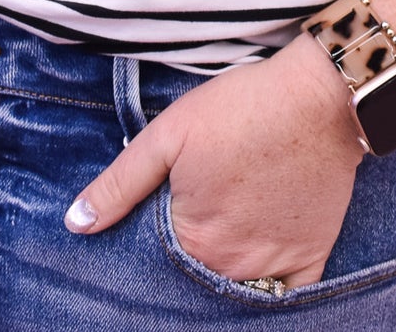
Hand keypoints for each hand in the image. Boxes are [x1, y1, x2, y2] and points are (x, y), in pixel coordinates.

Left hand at [65, 32, 362, 286]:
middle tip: (191, 231)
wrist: (319, 97)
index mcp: (193, 239)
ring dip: (220, 281)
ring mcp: (276, 266)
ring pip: (236, 295)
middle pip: (196, 285)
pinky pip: (288, 299)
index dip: (147, 255)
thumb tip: (76, 224)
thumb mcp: (170, 133)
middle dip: (182, 273)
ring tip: (217, 246)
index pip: (154, 271)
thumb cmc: (242, 108)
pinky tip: (256, 274)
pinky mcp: (312, 257)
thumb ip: (121, 182)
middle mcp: (232, 265)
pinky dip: (271, 293)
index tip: (151, 235)